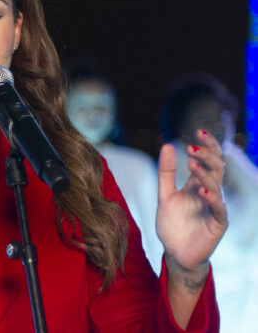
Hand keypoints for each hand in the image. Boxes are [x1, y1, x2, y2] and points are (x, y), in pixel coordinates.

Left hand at [157, 129, 227, 273]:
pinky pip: (218, 208)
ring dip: (205, 173)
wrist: (176, 254)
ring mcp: (215, 208)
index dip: (207, 145)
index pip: (208, 160)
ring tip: (192, 163)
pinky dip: (211, 198)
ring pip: (217, 185)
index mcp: (198, 184)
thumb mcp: (164, 195)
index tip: (198, 130)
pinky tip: (202, 190)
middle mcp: (209, 193)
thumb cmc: (173, 224)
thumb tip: (167, 145)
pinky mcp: (217, 224)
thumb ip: (166, 173)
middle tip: (192, 147)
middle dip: (207, 155)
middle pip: (217, 168)